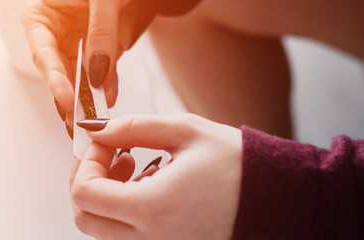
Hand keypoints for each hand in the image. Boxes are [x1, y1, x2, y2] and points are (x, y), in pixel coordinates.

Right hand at [20, 0, 166, 132]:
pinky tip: (109, 99)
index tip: (65, 98)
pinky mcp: (101, 56)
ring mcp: (78, 47)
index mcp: (42, 16)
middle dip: (68, 98)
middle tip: (77, 120)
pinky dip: (107, 89)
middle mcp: (56, 35)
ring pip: (79, 81)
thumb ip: (101, 31)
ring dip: (87, 101)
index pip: (42, 52)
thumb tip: (96, 72)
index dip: (53, 78)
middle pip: (58, 74)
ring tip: (93, 119)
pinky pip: (103, 77)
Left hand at [69, 114, 242, 238]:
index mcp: (151, 209)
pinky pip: (130, 238)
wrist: (279, 201)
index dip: (86, 162)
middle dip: (88, 183)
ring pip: (105, 230)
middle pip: (86, 219)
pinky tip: (154, 188)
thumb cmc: (240, 167)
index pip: (84, 193)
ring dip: (108, 198)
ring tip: (140, 169)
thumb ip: (133, 128)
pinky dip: (128, 214)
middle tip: (112, 157)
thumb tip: (96, 131)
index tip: (107, 144)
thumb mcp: (186, 132)